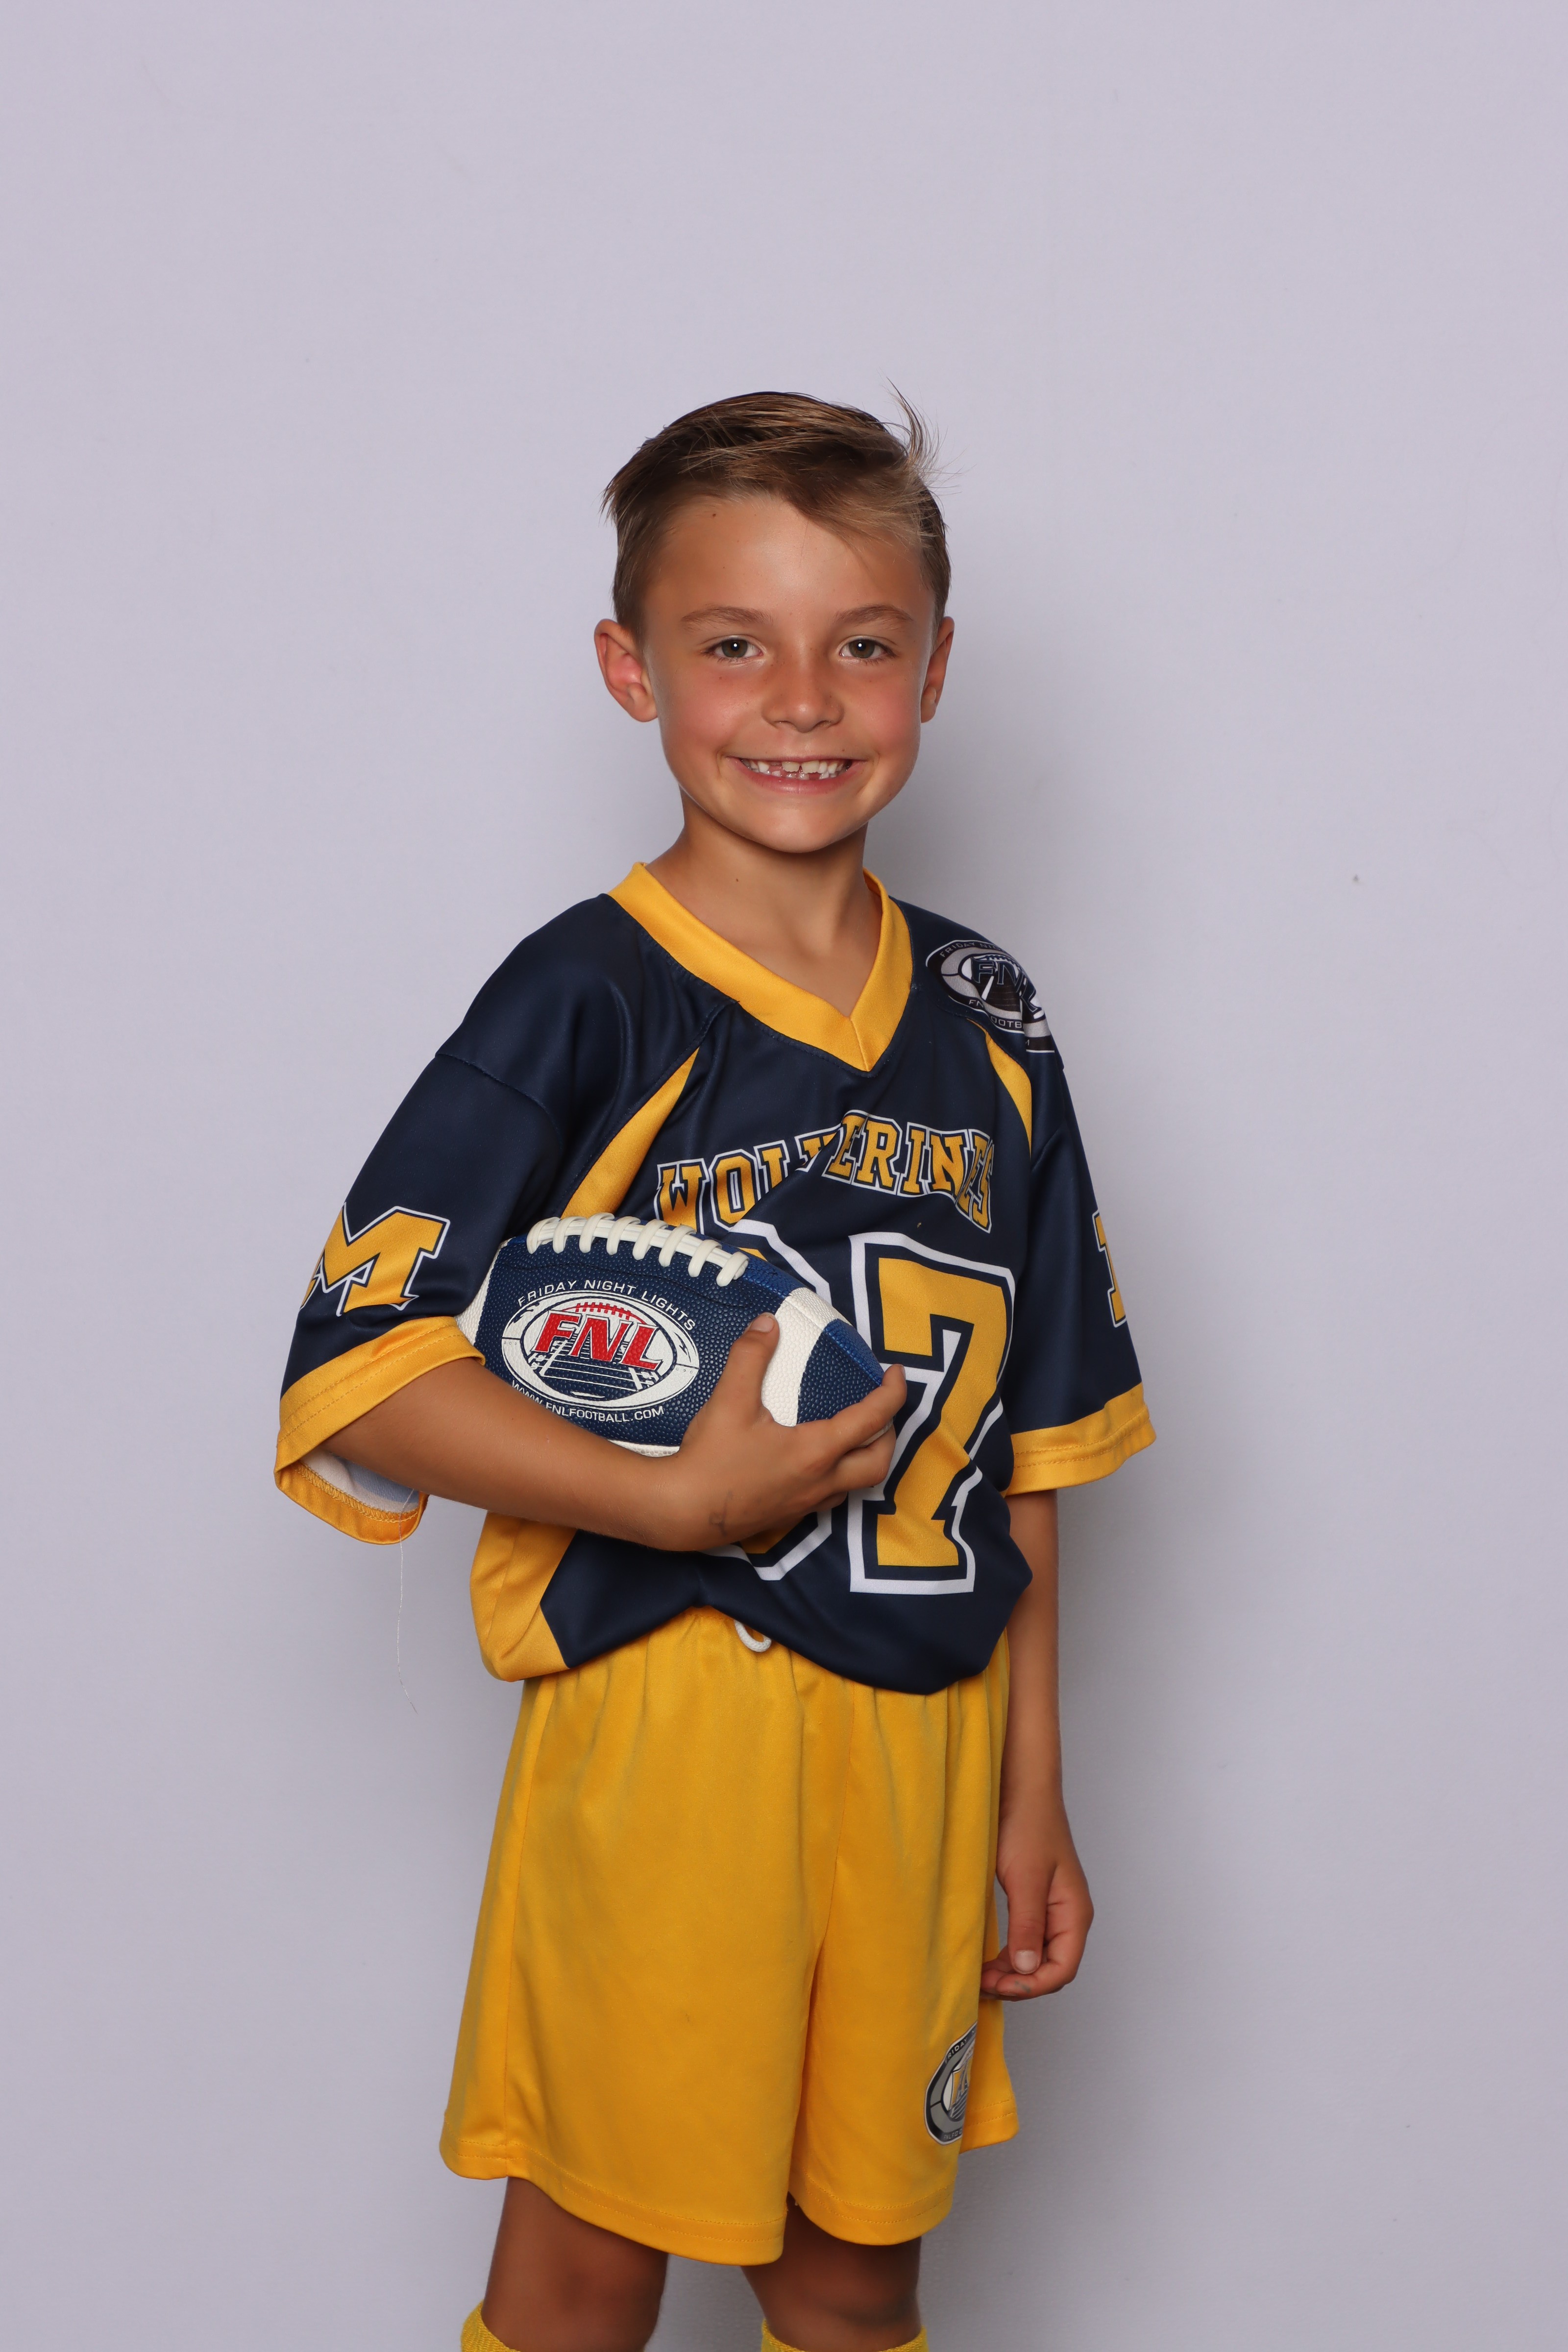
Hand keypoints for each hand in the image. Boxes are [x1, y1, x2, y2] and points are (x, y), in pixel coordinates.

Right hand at [648, 1314, 905, 1551]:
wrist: (680, 1513)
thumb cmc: (709, 1459)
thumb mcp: (729, 1401)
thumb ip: (751, 1357)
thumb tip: (768, 1323)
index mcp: (815, 1451)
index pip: (872, 1419)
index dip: (892, 1393)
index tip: (895, 1373)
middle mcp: (820, 1482)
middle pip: (878, 1462)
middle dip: (889, 1433)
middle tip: (881, 1408)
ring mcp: (805, 1504)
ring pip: (856, 1485)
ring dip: (866, 1458)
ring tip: (855, 1434)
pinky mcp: (788, 1517)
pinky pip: (829, 1497)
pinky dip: (838, 1477)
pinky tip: (817, 1463)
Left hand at [980, 1795, 1093, 2000]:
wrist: (1022, 1791)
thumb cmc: (1028, 1826)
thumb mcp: (1026, 1878)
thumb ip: (1027, 1924)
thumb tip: (1026, 1969)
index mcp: (1074, 1913)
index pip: (1063, 1968)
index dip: (1032, 1985)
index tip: (999, 1986)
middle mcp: (1068, 1916)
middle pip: (1051, 1968)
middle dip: (1019, 1983)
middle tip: (983, 1984)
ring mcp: (1052, 1910)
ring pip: (1037, 1957)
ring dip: (1012, 1972)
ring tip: (982, 1976)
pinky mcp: (1035, 1902)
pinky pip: (1027, 1940)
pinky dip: (1010, 1955)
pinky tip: (989, 1959)